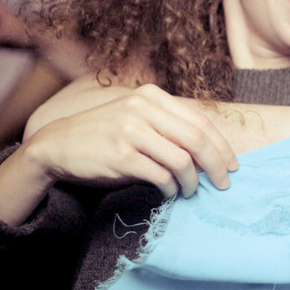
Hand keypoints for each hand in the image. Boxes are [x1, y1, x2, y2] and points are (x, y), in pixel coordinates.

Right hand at [0, 84, 237, 225]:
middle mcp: (142, 109)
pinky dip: (171, 188)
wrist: (58, 145)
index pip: (200, 121)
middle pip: (197, 139)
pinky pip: (161, 175)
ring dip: (192, 181)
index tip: (232, 164)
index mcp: (151, 96)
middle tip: (222, 183)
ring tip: (190, 191)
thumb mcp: (137, 119)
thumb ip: (169, 129)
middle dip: (216, 165)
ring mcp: (130, 130)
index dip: (221, 145)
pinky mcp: (121, 155)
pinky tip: (170, 192)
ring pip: (182, 159)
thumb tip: (210, 155)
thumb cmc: (105, 135)